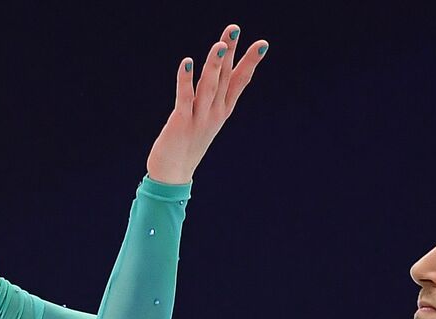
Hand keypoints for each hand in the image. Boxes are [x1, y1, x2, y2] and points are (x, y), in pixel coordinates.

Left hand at [147, 24, 267, 183]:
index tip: (262, 44)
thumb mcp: (206, 117)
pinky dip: (185, 79)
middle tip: (234, 28)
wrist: (173, 174)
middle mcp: (214, 112)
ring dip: (214, 65)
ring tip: (219, 44)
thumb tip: (218, 73)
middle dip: (230, 53)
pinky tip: (186, 62)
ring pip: (208, 86)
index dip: (250, 62)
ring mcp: (199, 118)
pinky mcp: (181, 122)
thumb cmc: (188, 143)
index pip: (239, 81)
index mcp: (223, 110)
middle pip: (224, 77)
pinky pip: (184, 97)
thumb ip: (212, 96)